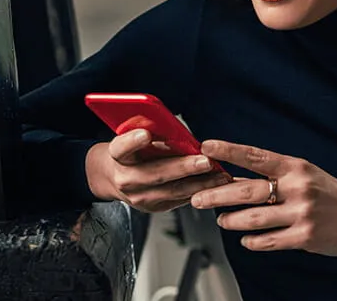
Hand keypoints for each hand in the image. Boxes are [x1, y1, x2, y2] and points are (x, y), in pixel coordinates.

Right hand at [85, 129, 231, 212]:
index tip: (145, 134)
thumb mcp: (136, 136)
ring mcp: (140, 197)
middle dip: (183, 168)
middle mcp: (126, 179)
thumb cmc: (134, 151)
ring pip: (173, 191)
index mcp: (118, 156)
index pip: (121, 148)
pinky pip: (181, 199)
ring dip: (201, 183)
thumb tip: (179, 130)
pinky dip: (201, 191)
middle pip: (155, 173)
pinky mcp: (155, 207)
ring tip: (221, 175)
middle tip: (205, 161)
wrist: (116, 177)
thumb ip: (152, 132)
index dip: (132, 141)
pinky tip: (218, 184)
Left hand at [190, 140, 336, 269]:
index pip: (257, 156)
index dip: (229, 151)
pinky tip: (246, 240)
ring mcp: (302, 213)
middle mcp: (299, 187)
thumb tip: (234, 180)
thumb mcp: (307, 176)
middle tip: (198, 199)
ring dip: (232, 221)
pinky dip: (252, 241)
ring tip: (223, 221)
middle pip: (247, 191)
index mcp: (298, 167)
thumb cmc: (332, 196)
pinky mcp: (305, 236)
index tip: (206, 146)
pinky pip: (268, 241)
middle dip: (217, 195)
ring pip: (253, 219)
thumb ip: (276, 177)